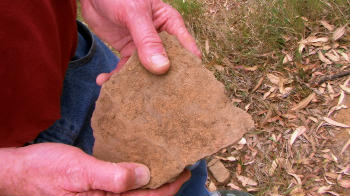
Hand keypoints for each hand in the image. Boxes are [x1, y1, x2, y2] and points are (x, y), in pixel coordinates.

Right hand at [0, 143, 189, 195]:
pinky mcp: (97, 185)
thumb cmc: (44, 172)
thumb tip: (145, 175)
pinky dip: (137, 171)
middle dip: (166, 181)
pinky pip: (123, 180)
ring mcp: (103, 194)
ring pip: (137, 188)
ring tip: (167, 159)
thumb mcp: (78, 171)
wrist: (20, 171)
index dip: (170, 185)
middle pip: (146, 194)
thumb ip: (111, 177)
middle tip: (181, 162)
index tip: (185, 169)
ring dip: (154, 175)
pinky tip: (141, 159)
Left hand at [79, 0, 200, 84]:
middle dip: (161, 82)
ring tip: (123, 92)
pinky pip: (125, 69)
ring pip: (145, 71)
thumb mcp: (134, 14)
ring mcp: (144, 47)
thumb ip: (147, 40)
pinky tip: (104, 80)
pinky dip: (116, 76)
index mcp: (171, 25)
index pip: (187, 50)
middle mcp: (161, 39)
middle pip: (168, 65)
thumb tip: (162, 68)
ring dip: (135, 82)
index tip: (183, 90)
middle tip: (154, 100)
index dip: (188, 70)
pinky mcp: (128, 52)